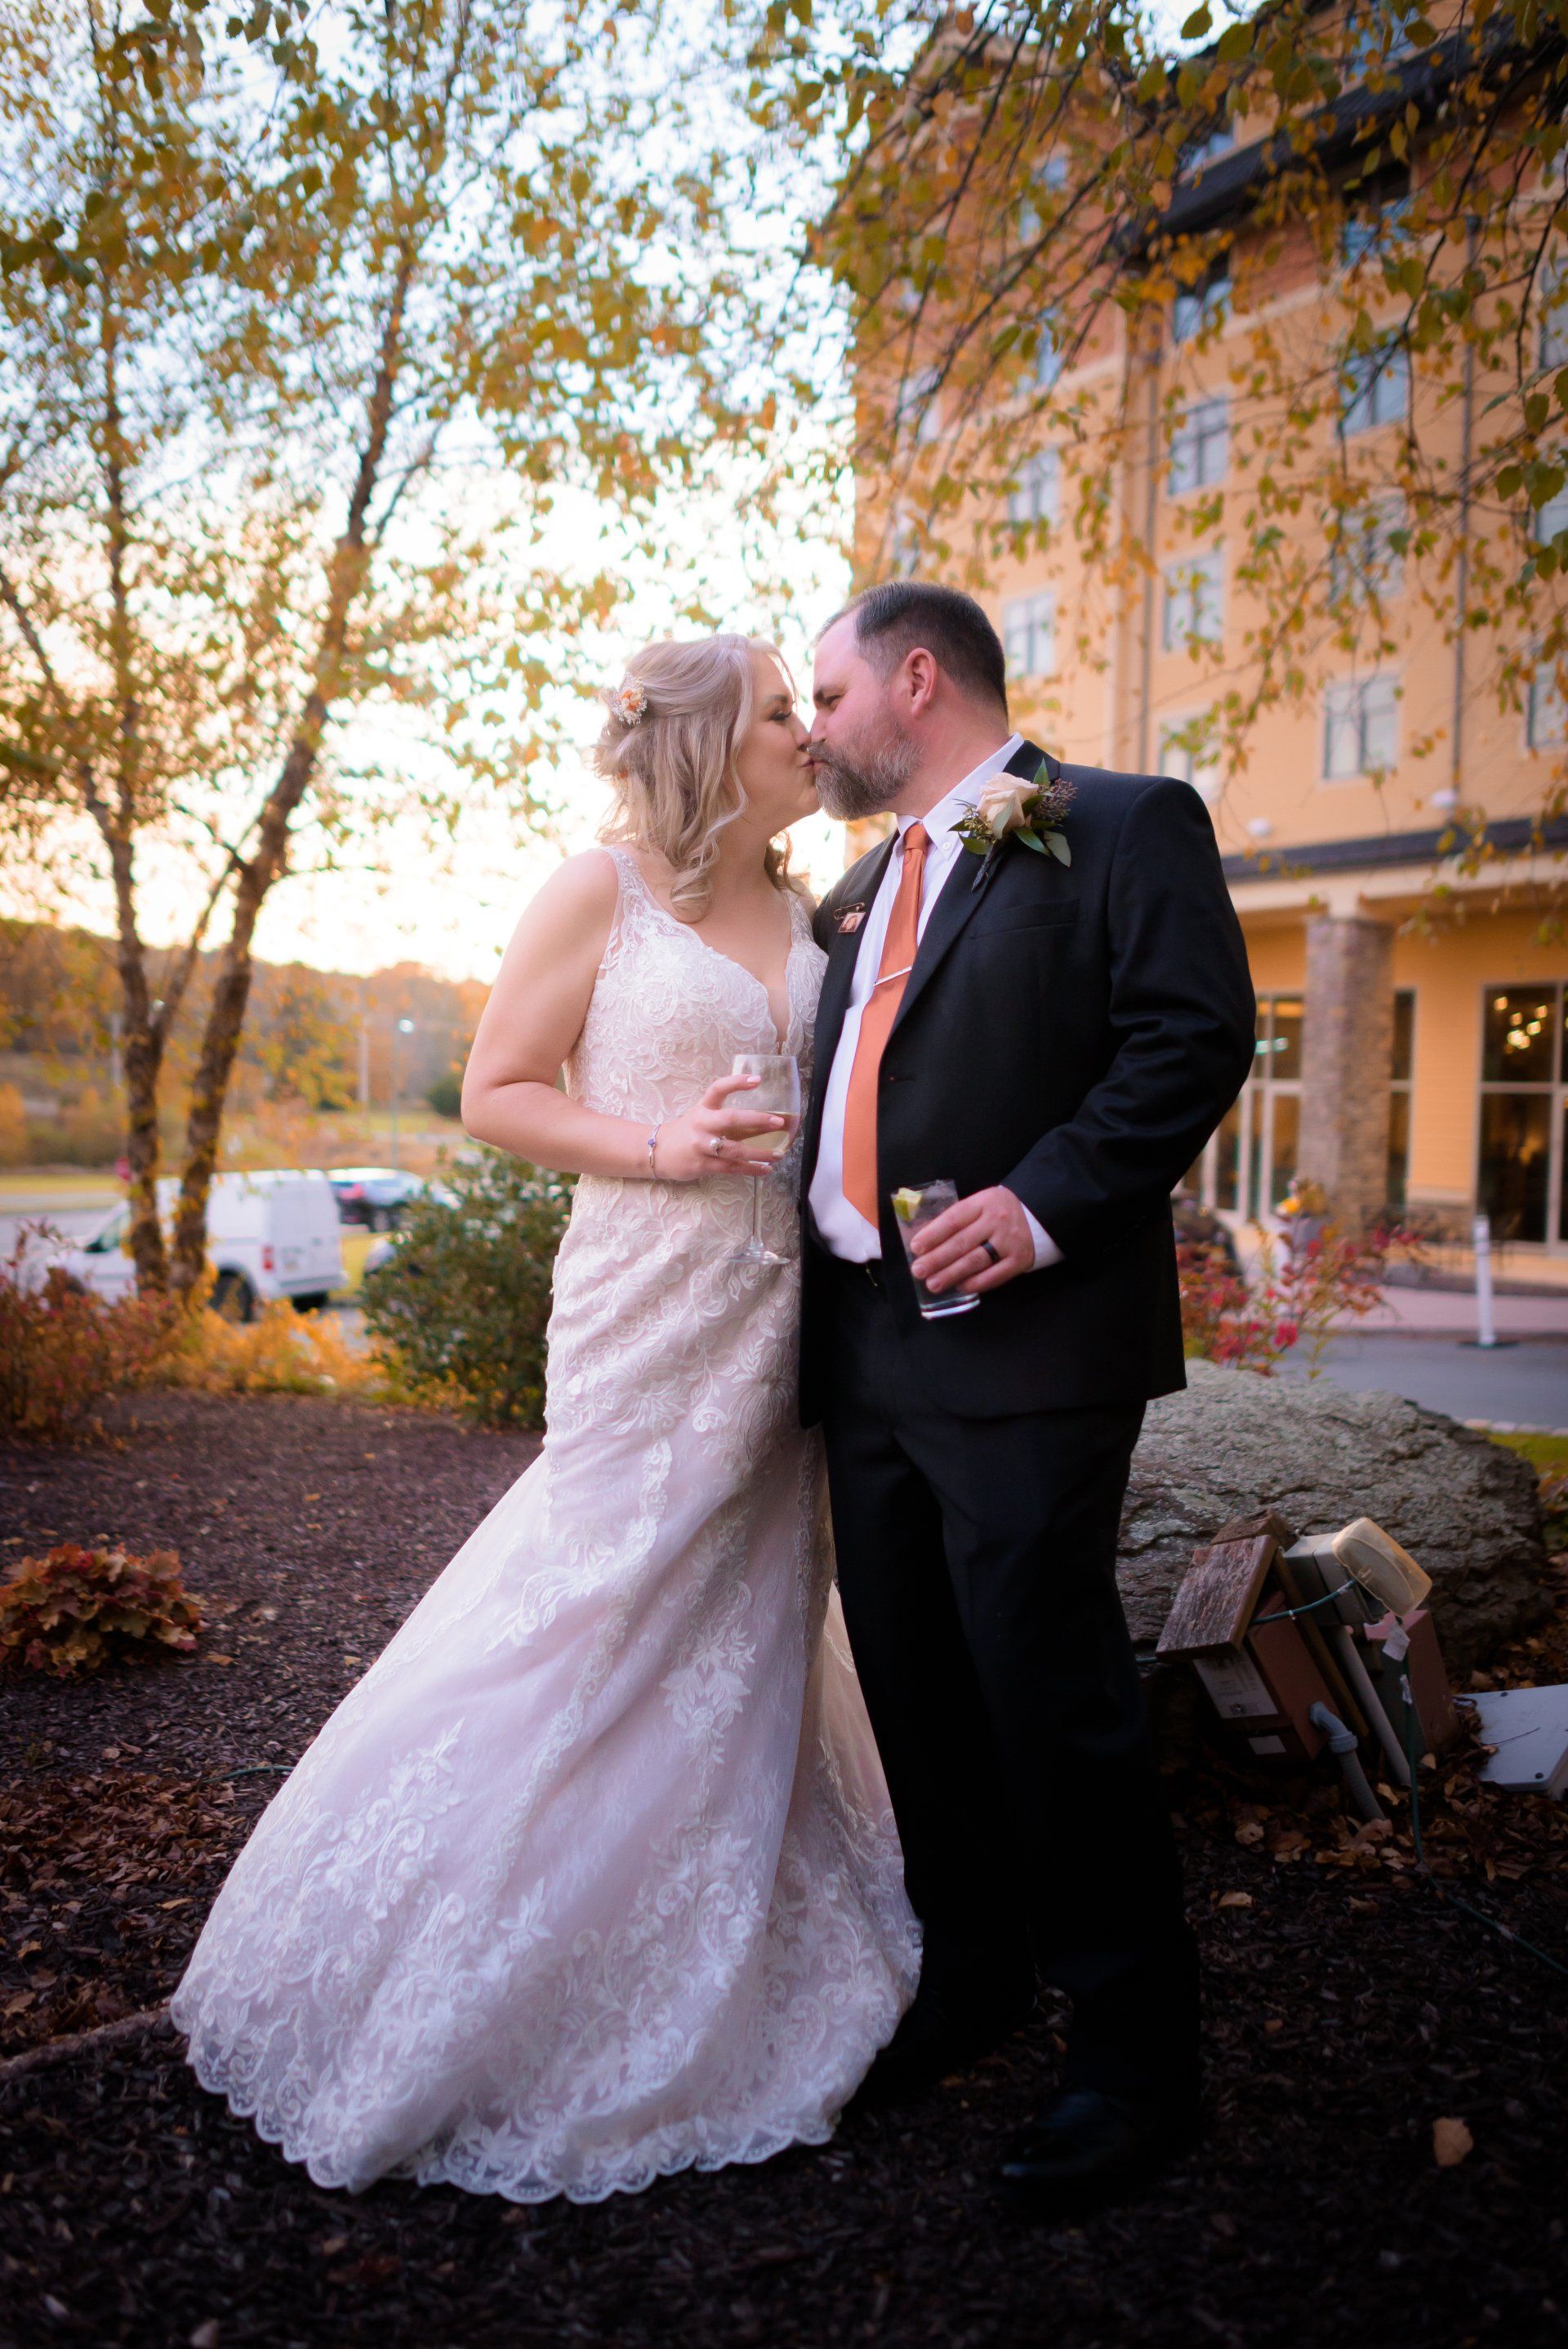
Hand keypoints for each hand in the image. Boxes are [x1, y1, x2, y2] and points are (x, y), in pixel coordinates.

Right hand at [653, 1073, 794, 1181]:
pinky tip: (765, 1169)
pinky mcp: (703, 1165)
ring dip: (760, 1153)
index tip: (757, 1080)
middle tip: (778, 1122)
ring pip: (735, 1149)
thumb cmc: (687, 1132)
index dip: (736, 1082)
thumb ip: (722, 1113)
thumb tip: (758, 1116)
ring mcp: (701, 1146)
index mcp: (702, 1108)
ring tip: (778, 1154)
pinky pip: (731, 1168)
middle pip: (731, 1119)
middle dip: (757, 1120)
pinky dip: (750, 1169)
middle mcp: (702, 1124)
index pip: (718, 1089)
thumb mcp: (700, 1115)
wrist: (657, 1152)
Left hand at [909, 1185, 1034, 1294]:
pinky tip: (959, 1287)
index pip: (954, 1219)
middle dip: (937, 1259)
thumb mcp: (979, 1204)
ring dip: (951, 1274)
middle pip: (962, 1242)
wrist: (1037, 1216)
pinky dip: (975, 1283)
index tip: (916, 1248)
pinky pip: (994, 1275)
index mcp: (983, 1202)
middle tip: (918, 1271)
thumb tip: (924, 1242)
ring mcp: (1010, 1241)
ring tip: (933, 1284)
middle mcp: (997, 1220)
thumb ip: (957, 1219)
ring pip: (975, 1261)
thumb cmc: (996, 1212)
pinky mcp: (1019, 1260)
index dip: (933, 1234)